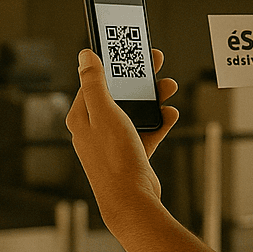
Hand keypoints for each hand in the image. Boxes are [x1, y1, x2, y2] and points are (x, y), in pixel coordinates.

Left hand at [67, 49, 179, 216]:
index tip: (129, 51)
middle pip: (118, 94)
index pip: (95, 81)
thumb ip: (94, 82)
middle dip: (138, 79)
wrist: (132, 201)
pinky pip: (147, 131)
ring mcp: (113, 142)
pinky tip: (171, 114)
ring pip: (134, 111)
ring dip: (152, 98)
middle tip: (155, 62)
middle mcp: (94, 129)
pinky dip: (159, 122)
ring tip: (169, 87)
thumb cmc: (114, 158)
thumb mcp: (104, 112)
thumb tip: (85, 56)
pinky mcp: (131, 154)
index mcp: (81, 117)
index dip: (113, 64)